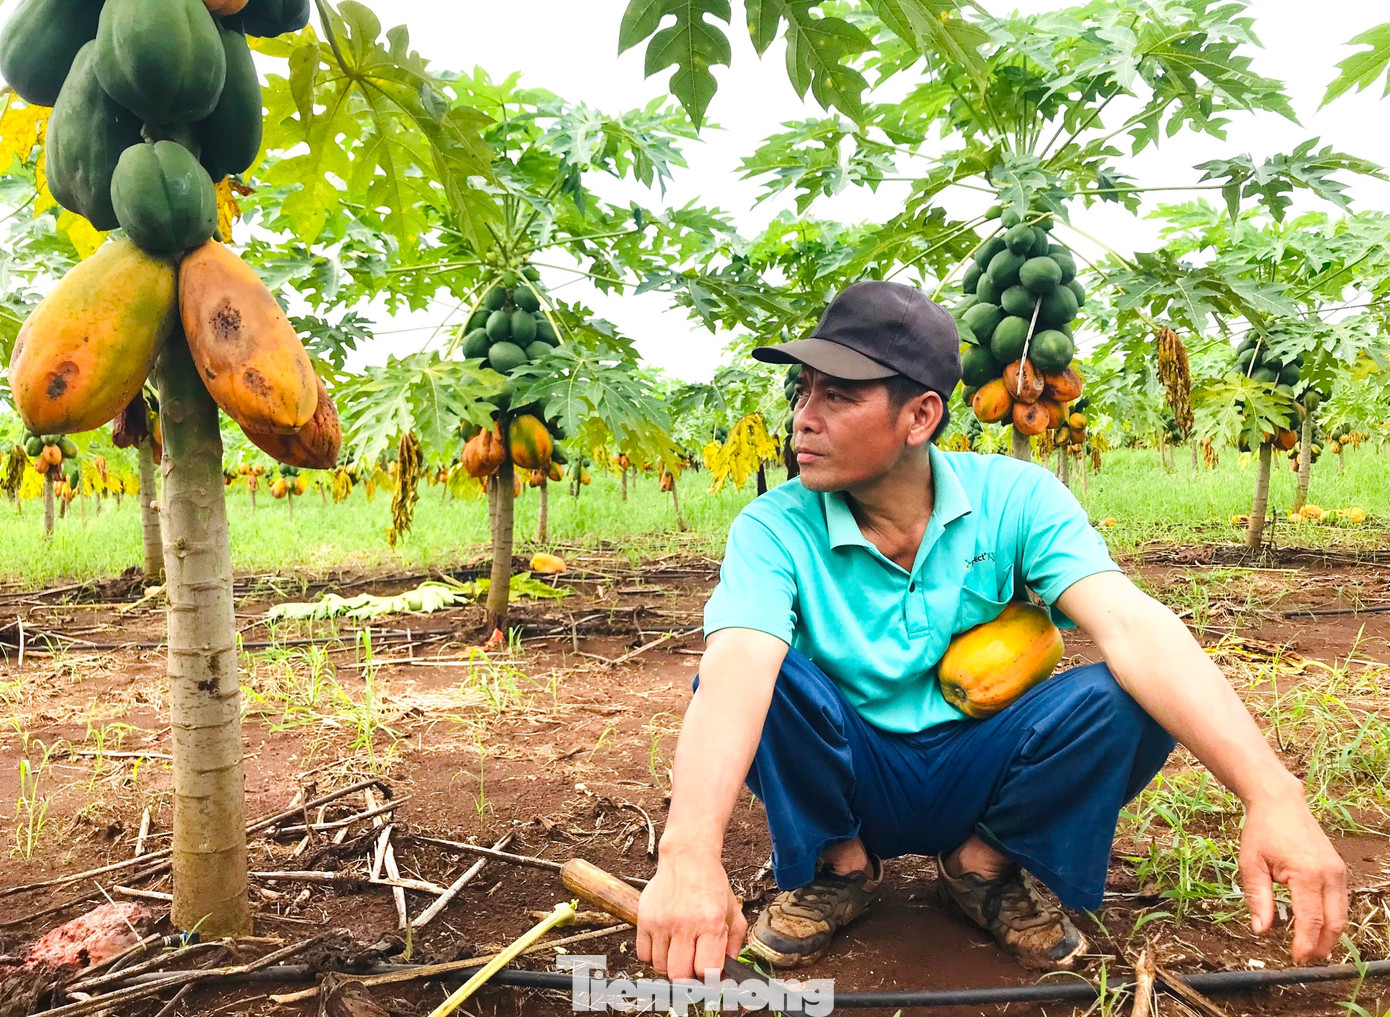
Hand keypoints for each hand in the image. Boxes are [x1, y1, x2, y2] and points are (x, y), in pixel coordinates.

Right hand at [636, 849, 747, 981]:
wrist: (686, 857)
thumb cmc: (711, 884)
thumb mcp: (733, 912)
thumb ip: (733, 946)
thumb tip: (725, 975)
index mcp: (711, 923)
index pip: (707, 971)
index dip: (709, 980)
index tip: (709, 979)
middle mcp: (685, 924)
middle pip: (680, 976)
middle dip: (688, 980)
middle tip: (692, 971)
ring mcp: (662, 922)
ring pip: (660, 968)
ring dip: (670, 968)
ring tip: (680, 954)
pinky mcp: (645, 919)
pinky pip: (644, 956)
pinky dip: (654, 958)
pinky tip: (665, 947)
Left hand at [1239, 792, 1346, 961]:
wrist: (1280, 802)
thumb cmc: (1261, 831)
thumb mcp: (1250, 863)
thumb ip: (1257, 897)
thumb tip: (1260, 930)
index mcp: (1307, 874)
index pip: (1311, 919)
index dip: (1304, 943)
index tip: (1295, 959)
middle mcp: (1330, 874)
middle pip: (1334, 922)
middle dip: (1321, 945)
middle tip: (1304, 959)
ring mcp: (1338, 871)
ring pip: (1341, 914)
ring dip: (1328, 934)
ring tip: (1310, 948)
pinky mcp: (1338, 869)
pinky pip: (1340, 901)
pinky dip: (1331, 918)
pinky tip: (1315, 926)